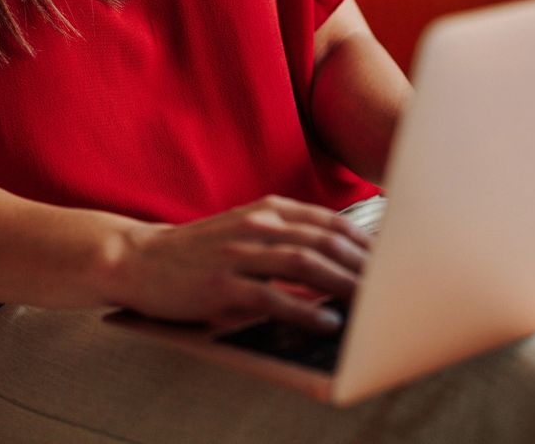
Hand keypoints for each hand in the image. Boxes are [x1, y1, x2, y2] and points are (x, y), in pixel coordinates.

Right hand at [110, 194, 371, 332]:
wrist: (140, 259)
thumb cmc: (198, 251)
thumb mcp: (244, 231)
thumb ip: (285, 237)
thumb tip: (337, 260)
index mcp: (267, 210)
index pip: (330, 222)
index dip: (366, 243)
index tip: (394, 263)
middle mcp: (257, 225)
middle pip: (325, 241)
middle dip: (363, 266)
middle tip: (393, 289)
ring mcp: (239, 254)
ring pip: (305, 263)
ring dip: (343, 284)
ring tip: (371, 305)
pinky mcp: (221, 285)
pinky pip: (272, 296)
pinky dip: (304, 311)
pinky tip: (326, 324)